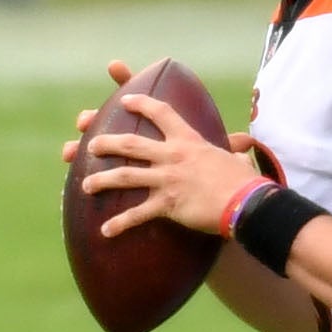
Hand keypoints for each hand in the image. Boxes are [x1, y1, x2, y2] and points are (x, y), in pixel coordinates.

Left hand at [65, 60, 262, 237]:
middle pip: (131, 143)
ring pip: (126, 176)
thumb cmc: (243, 181)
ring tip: (85, 185)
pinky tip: (105, 231)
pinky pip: (137, 214)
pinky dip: (119, 223)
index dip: (141, 104)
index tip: (125, 100)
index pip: (161, 113)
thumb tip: (241, 150)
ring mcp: (168, 179)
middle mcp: (173, 155)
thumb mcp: (233, 158)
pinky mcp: (167, 204)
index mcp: (188, 140)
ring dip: (102, 180)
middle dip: (106, 142)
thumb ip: (231, 151)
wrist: (246, 202)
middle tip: (90, 145)